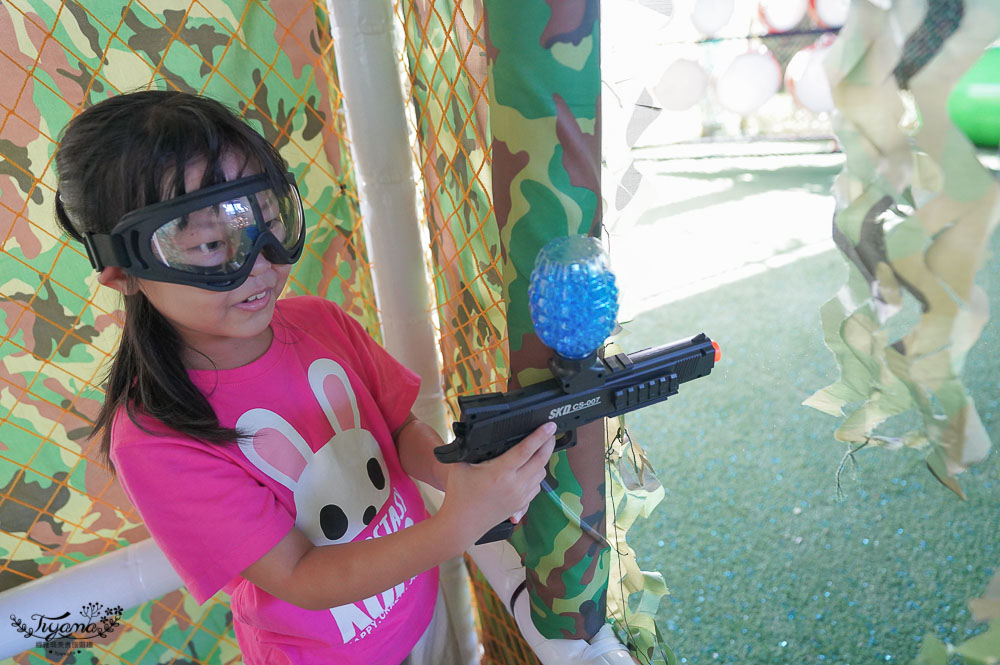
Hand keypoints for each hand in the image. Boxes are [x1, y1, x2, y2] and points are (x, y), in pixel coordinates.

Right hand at [437, 422, 556, 546]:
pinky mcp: (521, 504)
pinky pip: (537, 486)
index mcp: (500, 472)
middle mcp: (514, 485)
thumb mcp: (460, 466)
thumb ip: (470, 448)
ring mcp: (520, 496)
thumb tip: (475, 433)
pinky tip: (531, 469)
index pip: (525, 450)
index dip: (539, 436)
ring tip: (539, 449)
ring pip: (541, 474)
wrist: (462, 524)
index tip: (550, 425)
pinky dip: (537, 475)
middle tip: (550, 433)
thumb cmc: (459, 494)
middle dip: (548, 444)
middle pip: (540, 460)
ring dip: (543, 460)